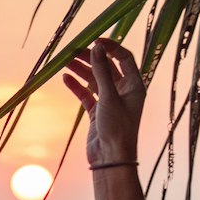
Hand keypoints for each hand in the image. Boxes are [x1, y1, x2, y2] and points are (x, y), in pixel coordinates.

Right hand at [63, 38, 144, 166]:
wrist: (110, 159)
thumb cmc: (117, 128)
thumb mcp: (109, 96)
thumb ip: (102, 71)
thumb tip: (96, 47)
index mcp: (135, 85)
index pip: (124, 57)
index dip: (110, 47)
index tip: (94, 41)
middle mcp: (124, 91)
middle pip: (106, 67)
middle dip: (91, 58)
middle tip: (74, 50)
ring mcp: (110, 101)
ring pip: (94, 80)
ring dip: (81, 70)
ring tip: (65, 61)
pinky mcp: (97, 112)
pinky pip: (86, 94)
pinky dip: (76, 86)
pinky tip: (65, 78)